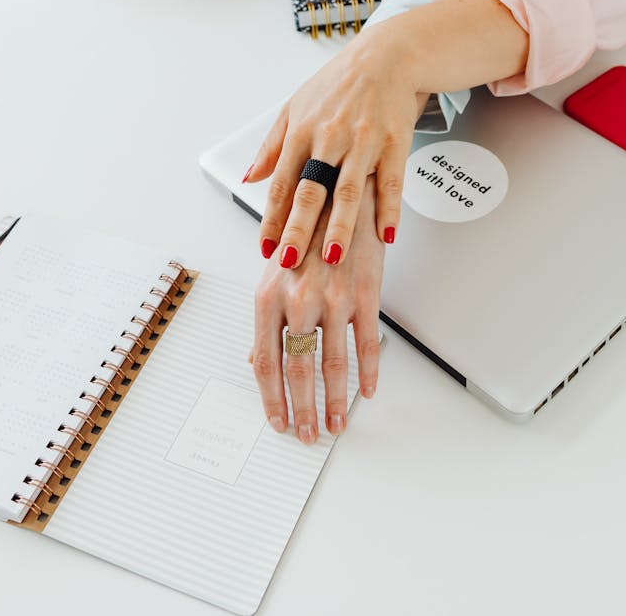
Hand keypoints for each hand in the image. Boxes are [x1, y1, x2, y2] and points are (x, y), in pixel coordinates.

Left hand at [248, 21, 421, 267]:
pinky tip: (385, 235)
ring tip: (331, 256)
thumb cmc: (339, 83)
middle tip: (289, 260)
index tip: (266, 247)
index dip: (272, 218)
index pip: (281, 183)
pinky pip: (390, 183)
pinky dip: (389, 211)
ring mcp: (363, 141)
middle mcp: (330, 138)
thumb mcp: (295, 107)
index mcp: (303, 131)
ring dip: (340, 227)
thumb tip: (249, 178)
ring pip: (349, 191)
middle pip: (311, 191)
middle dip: (298, 229)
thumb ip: (272, 146)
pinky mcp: (394, 143)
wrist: (385, 57)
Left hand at [252, 178, 384, 442]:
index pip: (266, 362)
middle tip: (308, 433)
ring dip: (336, 401)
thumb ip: (267, 317)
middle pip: (298, 370)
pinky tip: (367, 390)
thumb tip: (257, 359)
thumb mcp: (275, 270)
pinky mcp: (365, 293)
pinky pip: (366, 344)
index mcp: (268, 296)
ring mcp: (333, 298)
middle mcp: (298, 299)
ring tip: (336, 422)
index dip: (272, 398)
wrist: (342, 193)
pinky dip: (368, 373)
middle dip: (303, 409)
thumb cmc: (307, 230)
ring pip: (333, 364)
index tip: (278, 421)